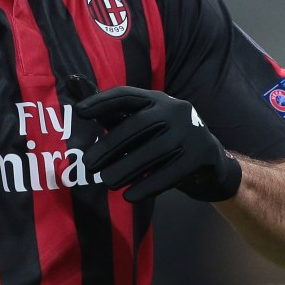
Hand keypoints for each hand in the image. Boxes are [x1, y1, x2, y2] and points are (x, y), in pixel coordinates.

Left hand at [71, 81, 241, 202]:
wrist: (209, 162)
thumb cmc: (163, 141)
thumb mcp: (141, 124)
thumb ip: (110, 113)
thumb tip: (74, 88)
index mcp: (158, 99)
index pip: (127, 95)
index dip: (103, 101)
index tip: (80, 112)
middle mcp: (175, 110)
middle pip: (138, 126)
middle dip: (110, 146)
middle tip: (89, 166)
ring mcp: (191, 132)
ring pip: (152, 151)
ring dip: (126, 169)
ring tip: (107, 182)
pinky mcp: (201, 155)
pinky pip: (170, 172)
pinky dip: (148, 185)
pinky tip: (129, 196)